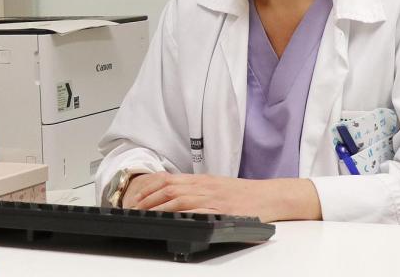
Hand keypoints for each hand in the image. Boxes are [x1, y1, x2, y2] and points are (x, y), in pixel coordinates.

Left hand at [124, 173, 321, 221]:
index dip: (145, 187)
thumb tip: (171, 197)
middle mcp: (202, 185)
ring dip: (156, 206)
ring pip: (177, 197)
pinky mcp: (220, 209)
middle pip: (166, 188)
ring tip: (142, 215)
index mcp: (199, 179)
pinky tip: (168, 219)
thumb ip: (194, 190)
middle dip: (145, 199)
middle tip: (130, 210)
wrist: (269, 196)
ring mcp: (211, 196)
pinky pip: (195, 209)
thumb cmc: (243, 195)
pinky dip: (179, 213)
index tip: (132, 198)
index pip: (165, 178)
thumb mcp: (214, 188)